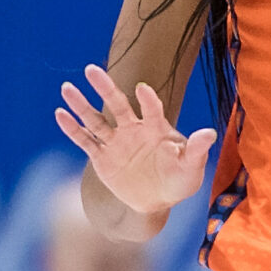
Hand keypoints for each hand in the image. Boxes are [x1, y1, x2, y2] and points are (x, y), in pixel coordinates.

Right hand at [57, 65, 216, 216]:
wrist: (157, 201)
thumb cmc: (179, 181)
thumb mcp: (191, 168)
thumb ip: (197, 150)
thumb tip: (210, 133)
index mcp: (157, 129)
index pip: (151, 110)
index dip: (147, 100)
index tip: (142, 89)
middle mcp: (134, 130)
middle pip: (117, 105)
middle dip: (105, 88)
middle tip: (91, 69)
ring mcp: (116, 142)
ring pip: (95, 120)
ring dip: (80, 105)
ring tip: (66, 88)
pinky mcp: (102, 158)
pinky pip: (85, 141)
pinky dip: (72, 129)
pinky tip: (60, 114)